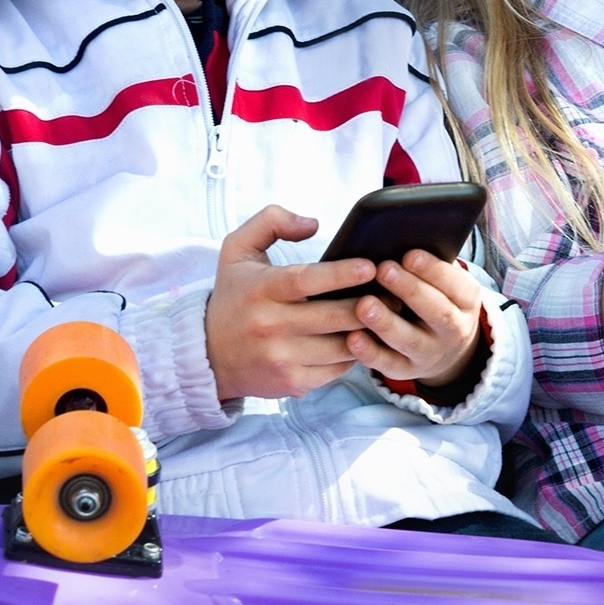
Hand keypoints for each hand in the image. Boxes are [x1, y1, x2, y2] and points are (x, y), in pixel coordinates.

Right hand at [205, 205, 377, 400]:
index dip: (341, 274)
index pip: (306, 281)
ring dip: (368, 331)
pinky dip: (354, 354)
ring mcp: (282, 358)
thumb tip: (313, 224)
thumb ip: (272, 222)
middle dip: (369, 305)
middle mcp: (270, 326)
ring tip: (388, 314)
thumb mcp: (237, 249)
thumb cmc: (233, 296)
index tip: (371, 267)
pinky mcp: (292, 382)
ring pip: (341, 347)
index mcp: (261, 289)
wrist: (208, 355)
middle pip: (333, 317)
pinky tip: (363, 338)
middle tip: (395, 291)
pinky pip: (337, 369)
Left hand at [347, 251, 484, 387]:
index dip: (433, 270)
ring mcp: (431, 353)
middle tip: (383, 269)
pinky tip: (352, 338)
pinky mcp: (407, 371)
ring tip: (363, 304)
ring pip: (410, 340)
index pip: (455, 284)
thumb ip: (429, 266)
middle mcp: (455, 330)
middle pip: (436, 311)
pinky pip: (389, 364)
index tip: (409, 254)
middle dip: (409, 290)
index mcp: (467, 301)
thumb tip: (399, 238)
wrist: (446, 347)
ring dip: (386, 323)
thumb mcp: (446, 284)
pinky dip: (370, 353)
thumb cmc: (436, 299)